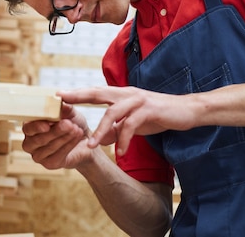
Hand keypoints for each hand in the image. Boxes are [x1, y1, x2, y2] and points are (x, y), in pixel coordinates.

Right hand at [21, 103, 95, 169]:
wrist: (85, 140)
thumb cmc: (73, 124)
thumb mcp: (70, 113)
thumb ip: (64, 108)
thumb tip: (60, 100)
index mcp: (31, 126)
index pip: (28, 126)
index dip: (36, 125)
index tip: (47, 124)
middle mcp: (30, 141)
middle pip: (37, 139)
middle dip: (55, 131)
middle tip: (69, 124)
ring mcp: (38, 155)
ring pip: (48, 147)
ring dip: (64, 137)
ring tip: (76, 130)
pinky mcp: (49, 164)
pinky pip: (57, 155)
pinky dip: (68, 145)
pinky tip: (76, 138)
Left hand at [58, 86, 195, 156]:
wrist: (187, 111)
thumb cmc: (158, 115)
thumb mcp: (133, 123)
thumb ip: (115, 129)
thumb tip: (98, 139)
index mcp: (121, 94)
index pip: (94, 92)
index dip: (76, 93)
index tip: (57, 96)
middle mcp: (127, 93)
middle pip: (97, 92)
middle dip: (78, 96)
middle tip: (60, 101)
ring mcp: (138, 100)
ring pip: (113, 112)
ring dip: (100, 130)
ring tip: (91, 146)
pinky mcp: (149, 110)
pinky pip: (131, 125)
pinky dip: (124, 140)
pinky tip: (122, 152)